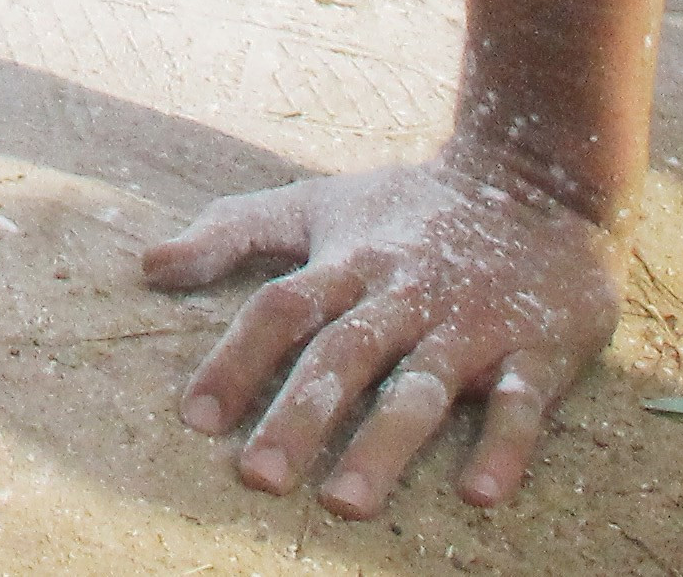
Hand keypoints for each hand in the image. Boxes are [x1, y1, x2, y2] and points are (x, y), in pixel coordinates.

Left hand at [147, 157, 621, 519]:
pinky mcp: (536, 349)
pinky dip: (503, 446)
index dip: (236, 359)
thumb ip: (232, 232)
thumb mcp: (316, 206)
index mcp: (350, 262)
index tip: (196, 419)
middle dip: (299, 416)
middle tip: (259, 480)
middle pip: (343, 354)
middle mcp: (403, 294)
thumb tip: (146, 265)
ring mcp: (471, 322)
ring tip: (346, 505)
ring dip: (384, 445)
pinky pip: (520, 403)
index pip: (282, 309)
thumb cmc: (407, 208)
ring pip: (421, 386)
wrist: (536, 176)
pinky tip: (479, 495)